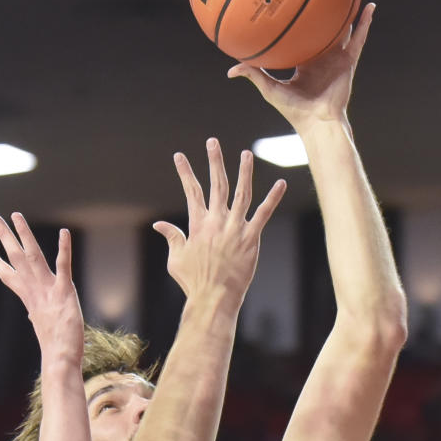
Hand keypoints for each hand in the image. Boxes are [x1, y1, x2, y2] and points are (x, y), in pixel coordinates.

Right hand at [0, 215, 83, 365]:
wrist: (61, 360)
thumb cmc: (56, 351)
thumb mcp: (45, 329)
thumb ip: (40, 318)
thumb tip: (34, 318)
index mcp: (31, 300)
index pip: (11, 278)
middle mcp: (36, 291)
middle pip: (17, 259)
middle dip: (6, 237)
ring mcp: (49, 290)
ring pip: (33, 256)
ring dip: (24, 234)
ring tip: (15, 215)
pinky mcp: (64, 292)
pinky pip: (63, 266)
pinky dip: (63, 249)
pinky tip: (64, 232)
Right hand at [153, 138, 285, 306]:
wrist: (213, 298)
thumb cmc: (193, 282)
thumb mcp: (176, 259)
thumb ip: (171, 237)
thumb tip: (159, 225)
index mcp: (198, 224)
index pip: (191, 191)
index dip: (185, 172)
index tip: (179, 156)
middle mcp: (217, 222)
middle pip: (217, 185)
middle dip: (214, 161)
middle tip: (212, 142)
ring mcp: (235, 229)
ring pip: (242, 193)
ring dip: (244, 172)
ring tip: (247, 153)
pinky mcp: (251, 239)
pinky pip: (264, 214)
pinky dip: (273, 198)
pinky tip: (281, 183)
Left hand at [227, 3, 374, 131]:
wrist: (317, 121)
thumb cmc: (293, 109)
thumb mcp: (269, 87)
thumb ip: (253, 74)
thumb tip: (230, 70)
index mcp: (305, 65)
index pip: (301, 41)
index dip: (299, 28)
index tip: (294, 10)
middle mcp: (322, 60)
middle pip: (323, 33)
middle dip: (324, 16)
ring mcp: (337, 60)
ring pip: (344, 32)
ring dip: (348, 14)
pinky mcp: (349, 62)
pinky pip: (359, 39)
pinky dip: (366, 24)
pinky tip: (370, 7)